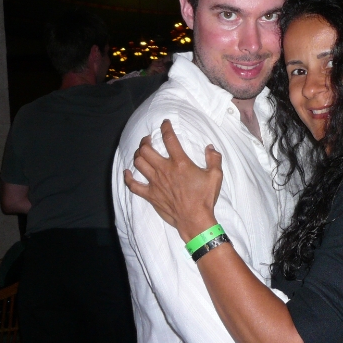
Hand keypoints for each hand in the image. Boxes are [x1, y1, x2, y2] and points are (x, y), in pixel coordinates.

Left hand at [124, 119, 222, 241]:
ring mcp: (155, 183)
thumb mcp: (215, 176)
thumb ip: (214, 159)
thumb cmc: (205, 198)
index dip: (166, 128)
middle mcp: (164, 170)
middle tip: (148, 139)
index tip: (165, 123)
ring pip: (139, 163)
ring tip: (141, 152)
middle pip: (146, 149)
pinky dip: (128, 178)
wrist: (195, 219)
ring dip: (138, 155)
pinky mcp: (150, 195)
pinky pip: (133, 185)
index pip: (169, 139)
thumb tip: (210, 147)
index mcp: (180, 163)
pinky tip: (127, 173)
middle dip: (145, 141)